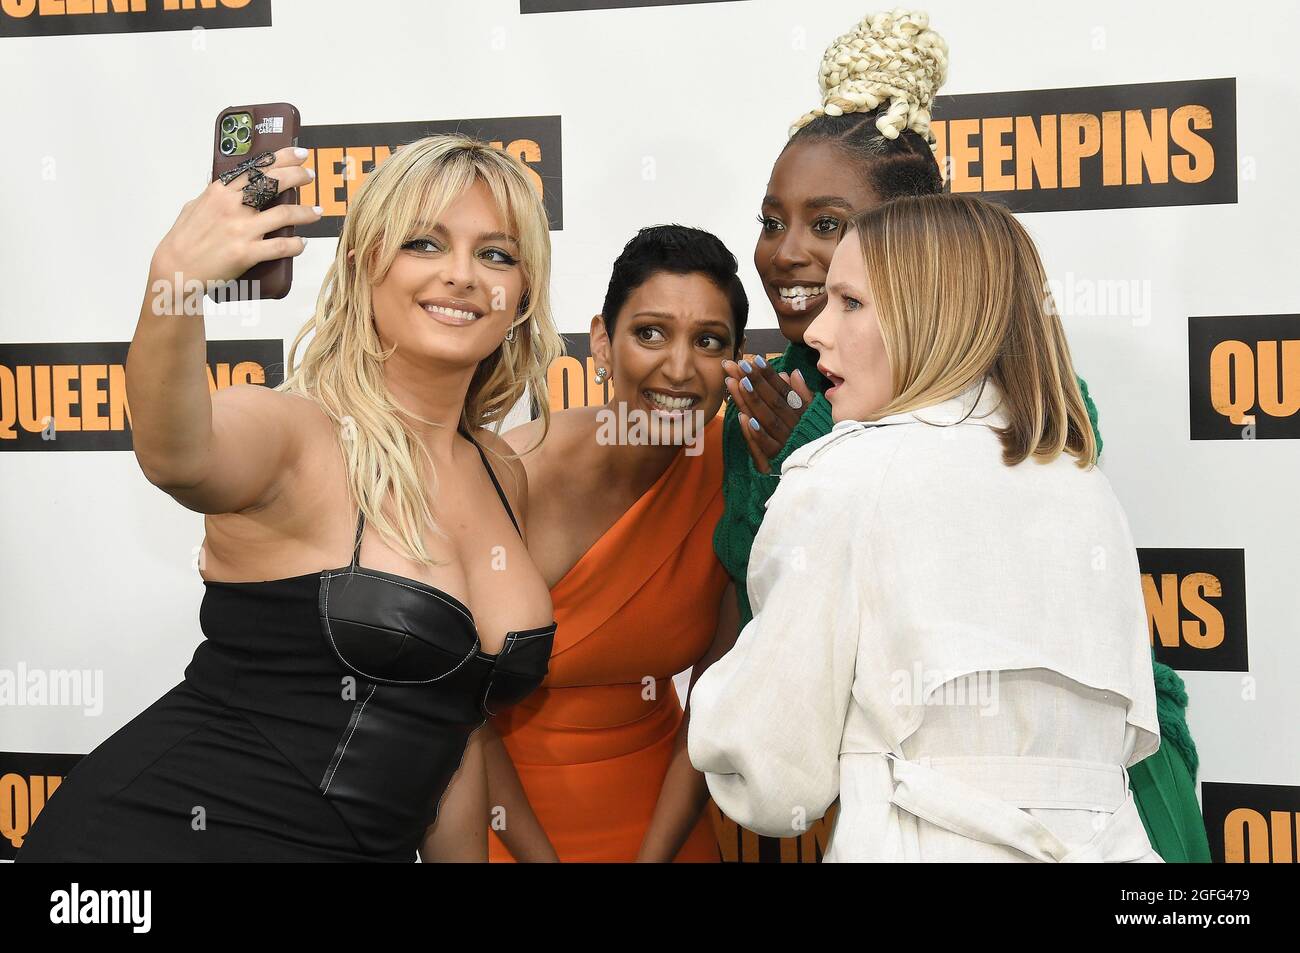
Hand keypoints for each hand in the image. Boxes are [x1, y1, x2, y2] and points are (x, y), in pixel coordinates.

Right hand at [150, 145, 320, 283]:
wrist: (175, 269)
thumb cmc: (183, 240)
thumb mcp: (194, 207)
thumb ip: (211, 194)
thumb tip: (219, 182)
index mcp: (220, 191)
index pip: (256, 167)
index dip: (282, 158)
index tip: (298, 153)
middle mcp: (232, 206)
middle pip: (273, 182)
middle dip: (297, 175)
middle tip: (309, 175)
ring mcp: (241, 229)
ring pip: (284, 214)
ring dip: (305, 212)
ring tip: (316, 211)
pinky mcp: (246, 253)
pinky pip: (280, 246)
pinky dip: (295, 244)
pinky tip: (301, 243)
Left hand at [723, 356, 815, 473]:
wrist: (822, 473)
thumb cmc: (814, 440)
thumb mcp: (813, 416)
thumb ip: (803, 395)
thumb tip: (791, 373)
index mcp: (802, 415)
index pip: (783, 391)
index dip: (769, 376)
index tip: (755, 360)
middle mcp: (794, 427)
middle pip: (771, 401)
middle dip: (755, 382)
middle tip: (739, 365)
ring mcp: (785, 443)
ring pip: (765, 419)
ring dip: (751, 401)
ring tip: (736, 383)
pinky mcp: (777, 461)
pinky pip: (764, 446)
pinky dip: (754, 433)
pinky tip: (741, 418)